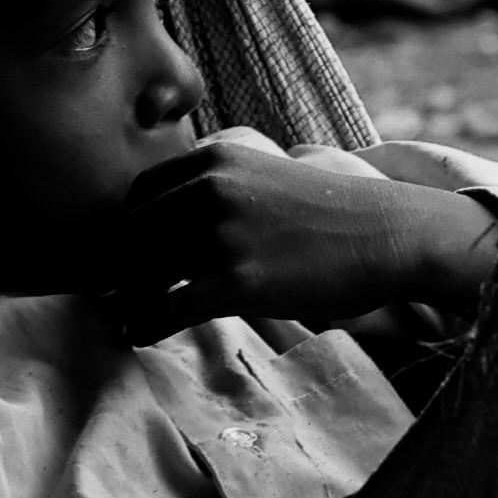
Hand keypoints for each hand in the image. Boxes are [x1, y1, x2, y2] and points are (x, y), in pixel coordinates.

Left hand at [96, 139, 480, 338]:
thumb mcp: (267, 177)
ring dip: (124, 301)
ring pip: (141, 274)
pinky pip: (167, 309)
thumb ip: (219, 187)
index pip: (138, 193)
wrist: (386, 234)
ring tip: (124, 318)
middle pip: (130, 234)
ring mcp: (222, 236)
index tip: (122, 256)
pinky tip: (140, 337)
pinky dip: (143, 327)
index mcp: (215, 160)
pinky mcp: (238, 282)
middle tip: (111, 294)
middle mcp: (211, 190)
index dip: (123, 228)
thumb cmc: (332, 213)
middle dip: (114, 268)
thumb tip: (172, 221)